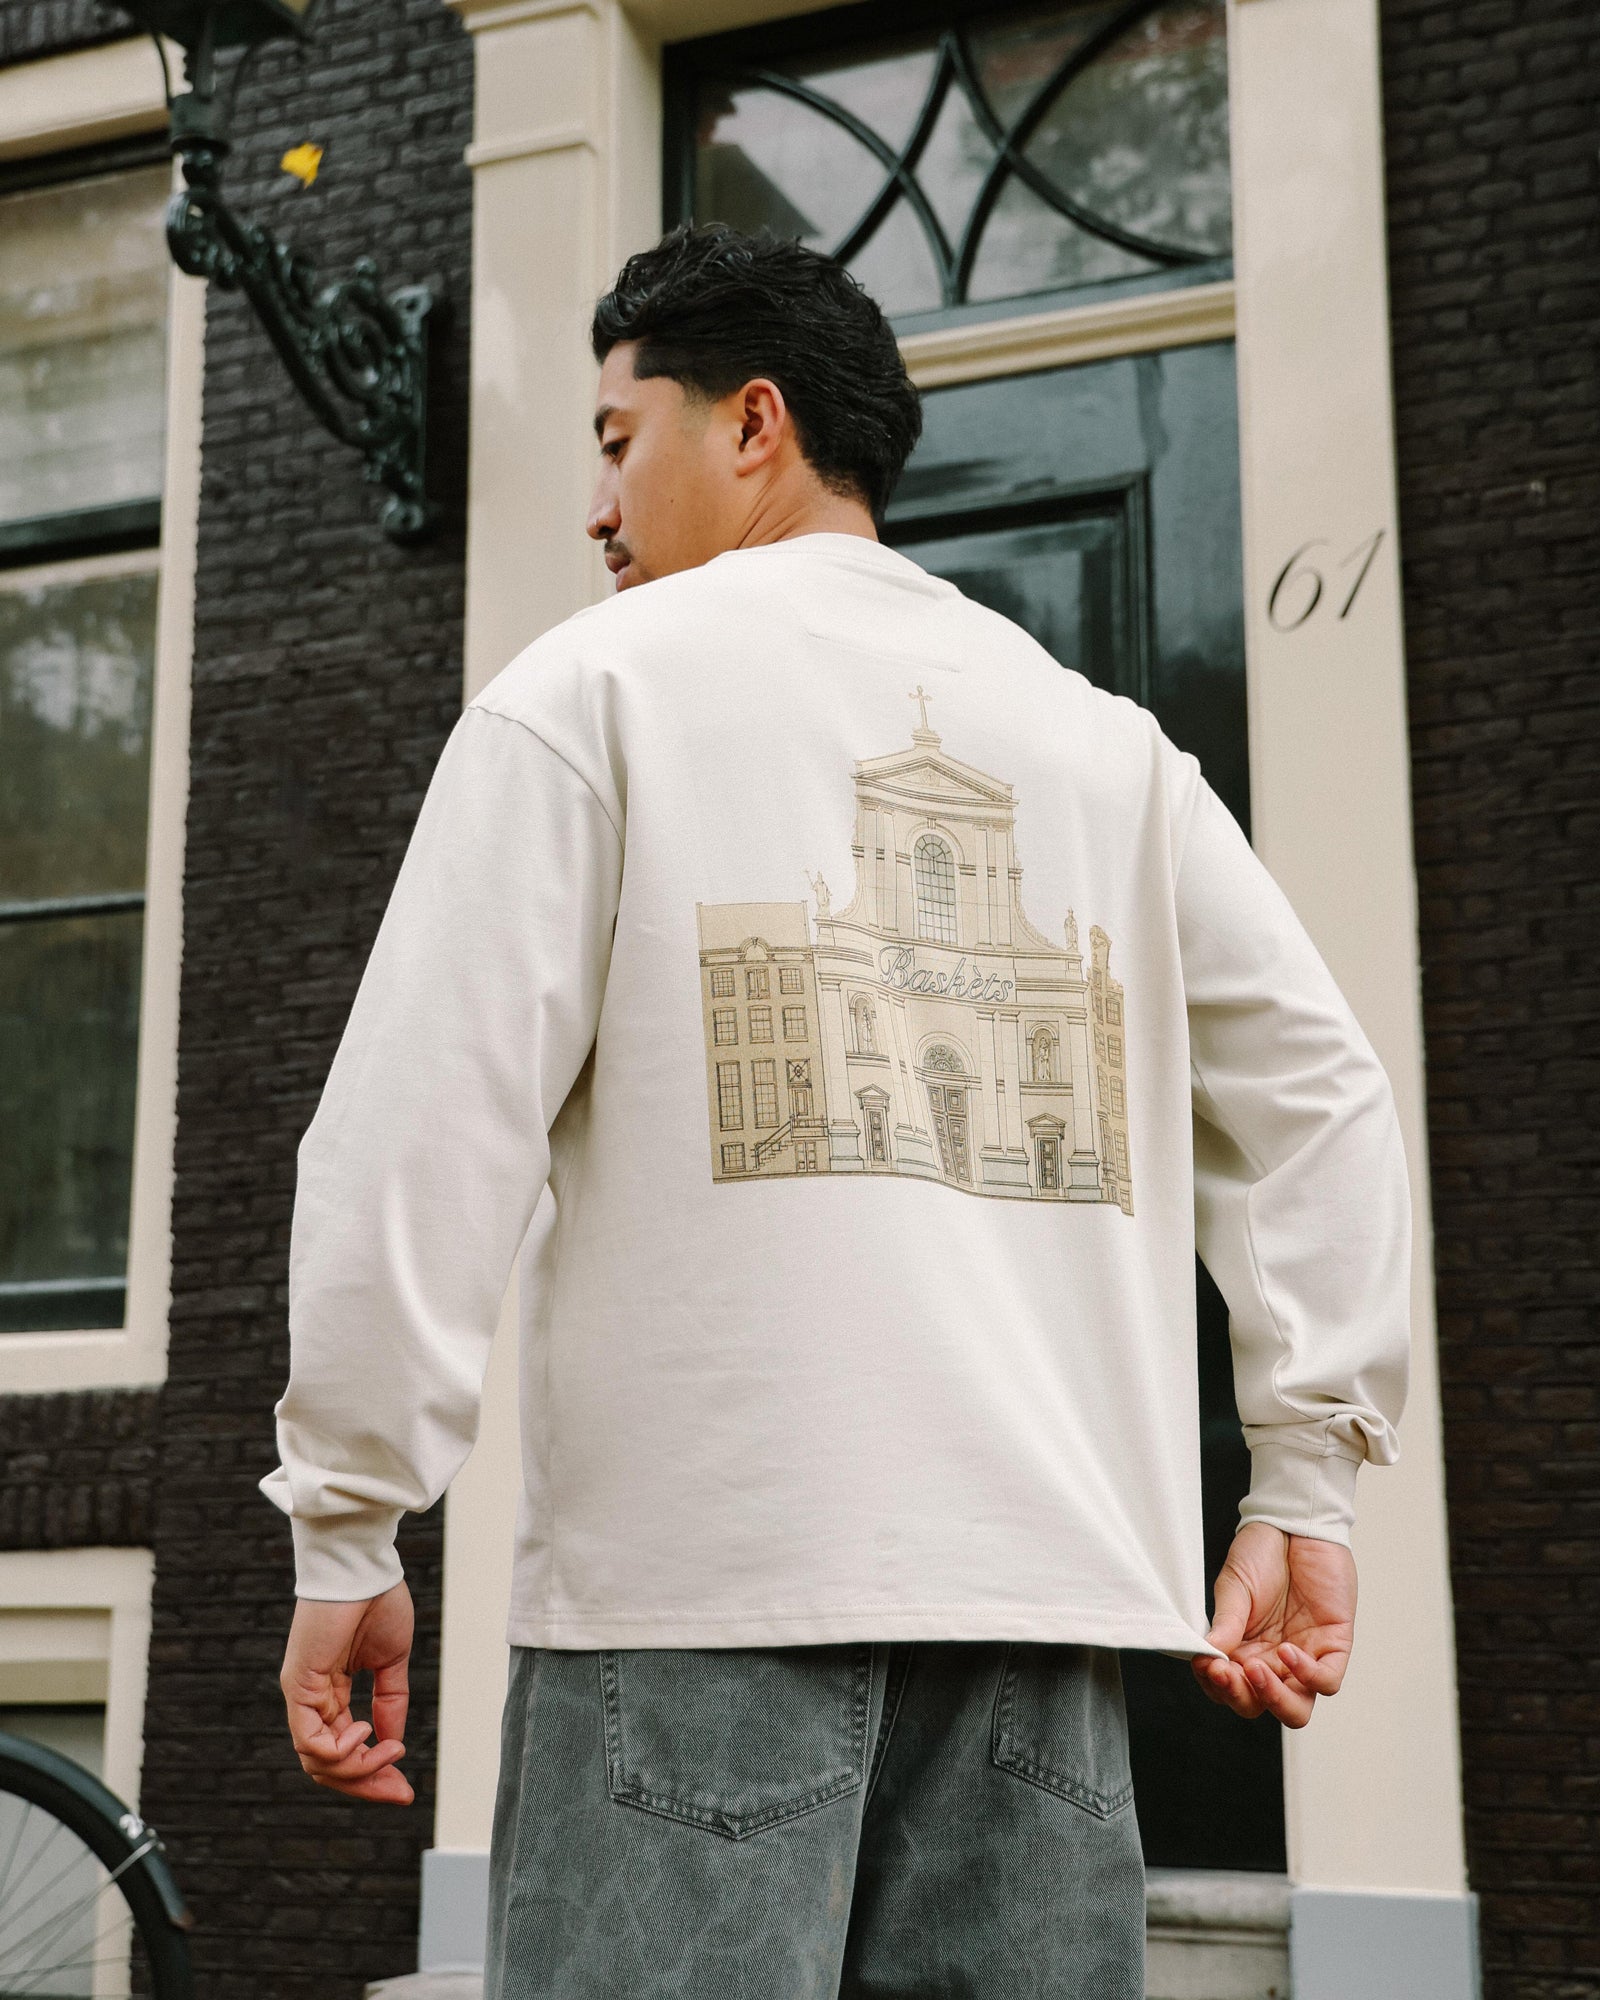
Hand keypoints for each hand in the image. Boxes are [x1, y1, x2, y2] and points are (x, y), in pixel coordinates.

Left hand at [279, 1580, 415, 1803]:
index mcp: (331, 1693)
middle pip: (329, 1767)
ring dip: (359, 1768)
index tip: (404, 1789)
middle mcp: (312, 1700)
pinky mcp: (298, 1685)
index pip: (345, 1750)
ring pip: (318, 1762)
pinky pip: (309, 1739)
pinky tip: (365, 1733)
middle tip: (401, 1792)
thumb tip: (394, 1741)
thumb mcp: (391, 1662)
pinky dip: (339, 1750)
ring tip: (389, 1750)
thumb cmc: (376, 1601)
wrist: (363, 1567)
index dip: (374, 1774)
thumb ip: (390, 1702)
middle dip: (367, 1785)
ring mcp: (302, 1694)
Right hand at [1190, 1523, 1355, 1727]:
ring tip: (1255, 1670)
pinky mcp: (1334, 1645)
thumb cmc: (1261, 1551)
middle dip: (1242, 1697)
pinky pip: (1326, 1681)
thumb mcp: (1234, 1586)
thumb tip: (1206, 1655)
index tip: (1209, 1665)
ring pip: (1296, 1708)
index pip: (1230, 1689)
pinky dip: (1307, 1676)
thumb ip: (1225, 1623)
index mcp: (1244, 1650)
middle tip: (1229, 1672)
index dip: (1218, 1687)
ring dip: (1273, 1697)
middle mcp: (1273, 1661)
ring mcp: (1305, 1657)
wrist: (1294, 1523)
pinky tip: (1287, 1651)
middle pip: (1260, 1705)